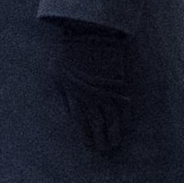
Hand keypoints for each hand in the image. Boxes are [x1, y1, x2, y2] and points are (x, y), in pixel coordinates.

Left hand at [53, 23, 132, 154]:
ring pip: (113, 118)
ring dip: (114, 133)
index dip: (86, 136)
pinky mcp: (121, 83)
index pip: (81, 122)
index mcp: (74, 94)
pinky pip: (126, 106)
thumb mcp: (57, 73)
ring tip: (114, 144)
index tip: (89, 145)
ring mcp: (108, 90)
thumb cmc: (69, 52)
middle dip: (100, 139)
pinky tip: (126, 127)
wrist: (90, 31)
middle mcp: (92, 96)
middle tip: (104, 150)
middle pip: (98, 124)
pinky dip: (126, 119)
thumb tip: (69, 111)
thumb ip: (64, 94)